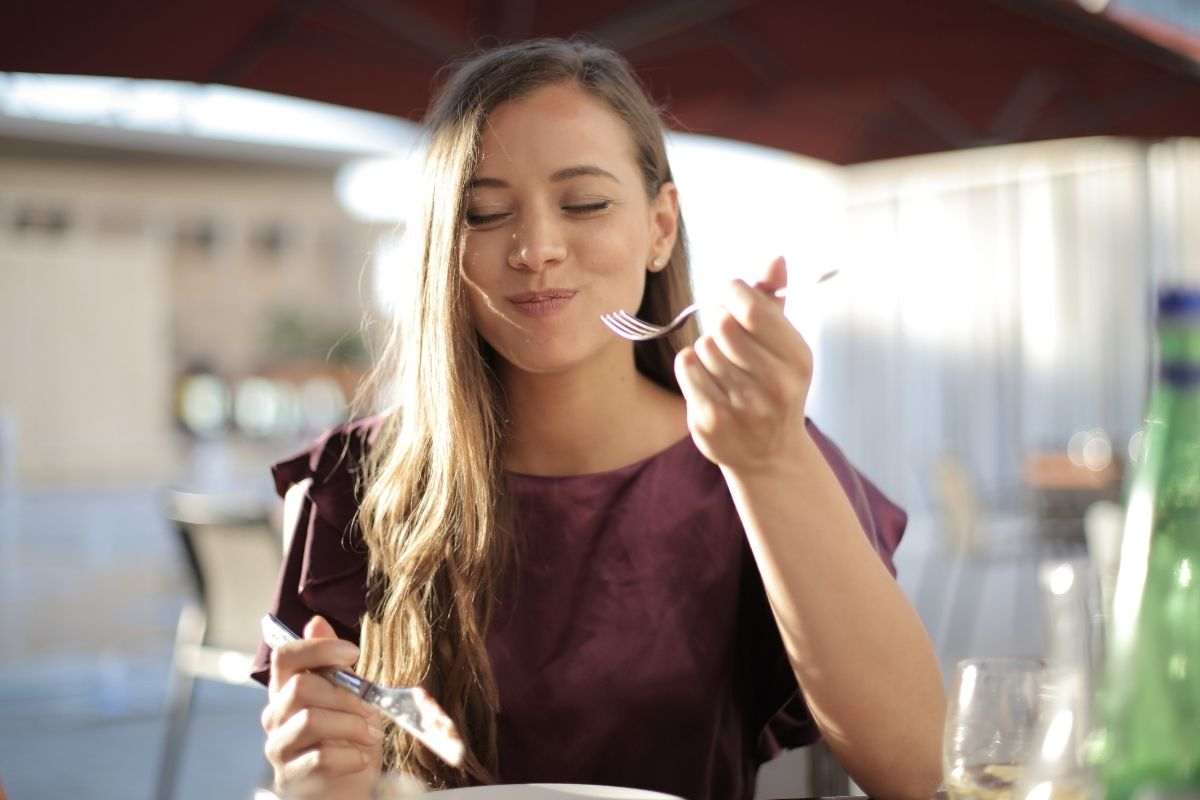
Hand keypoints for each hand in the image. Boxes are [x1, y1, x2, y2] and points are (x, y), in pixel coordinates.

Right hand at [262, 615, 385, 798]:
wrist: (351, 789)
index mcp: (288, 690)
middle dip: (346, 695)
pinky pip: (318, 758)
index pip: (285, 656)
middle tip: (371, 710)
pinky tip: (361, 759)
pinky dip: (349, 756)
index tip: (353, 653)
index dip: (318, 648)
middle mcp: (276, 716)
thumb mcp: (350, 698)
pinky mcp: (289, 778)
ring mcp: (279, 748)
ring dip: (350, 726)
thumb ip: (333, 664)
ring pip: (310, 720)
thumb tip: (316, 621)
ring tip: (371, 735)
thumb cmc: (350, 741)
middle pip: (301, 687)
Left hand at [674, 256, 813, 474]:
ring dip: (707, 348)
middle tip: (725, 332)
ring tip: (723, 366)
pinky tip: (708, 380)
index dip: (733, 292)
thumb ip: (775, 300)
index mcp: (798, 358)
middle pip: (722, 324)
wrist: (769, 455)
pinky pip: (687, 366)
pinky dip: (692, 366)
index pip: (752, 308)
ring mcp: (742, 406)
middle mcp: (774, 384)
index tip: (732, 296)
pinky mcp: (711, 420)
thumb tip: (775, 258)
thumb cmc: (774, 385)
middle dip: (718, 320)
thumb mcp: (784, 345)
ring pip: (703, 345)